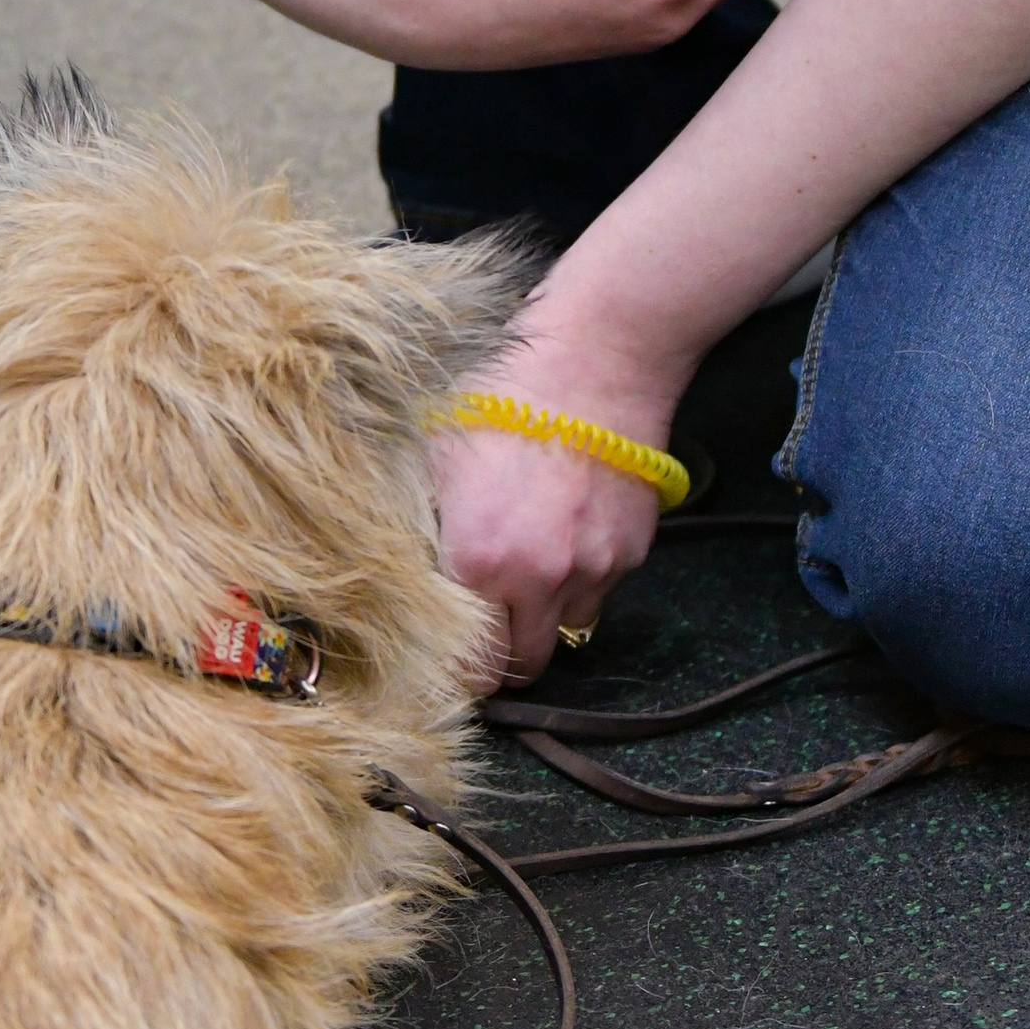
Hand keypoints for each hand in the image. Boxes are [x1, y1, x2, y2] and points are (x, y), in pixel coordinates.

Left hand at [430, 308, 689, 689]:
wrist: (597, 356)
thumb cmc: (503, 392)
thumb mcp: (432, 455)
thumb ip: (418, 530)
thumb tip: (398, 579)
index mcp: (477, 559)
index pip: (468, 666)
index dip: (456, 672)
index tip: (447, 662)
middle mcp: (539, 578)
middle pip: (522, 666)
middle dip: (501, 655)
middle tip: (485, 627)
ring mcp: (593, 568)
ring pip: (566, 629)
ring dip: (543, 613)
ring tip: (527, 562)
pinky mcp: (631, 551)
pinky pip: (599, 589)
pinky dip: (580, 577)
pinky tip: (564, 528)